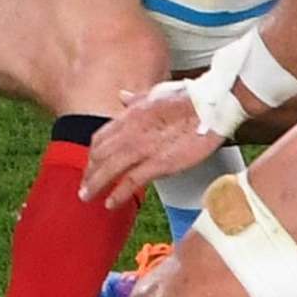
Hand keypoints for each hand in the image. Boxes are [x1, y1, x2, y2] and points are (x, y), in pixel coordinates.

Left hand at [81, 82, 223, 210]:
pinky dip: (118, 194)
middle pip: (100, 155)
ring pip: (110, 169)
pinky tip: (111, 203)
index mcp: (131, 115)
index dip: (92, 153)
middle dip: (89, 172)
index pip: (101, 137)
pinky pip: (131, 181)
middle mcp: (131, 132)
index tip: (90, 163)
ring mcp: (144, 148)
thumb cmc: (189, 98)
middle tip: (85, 185)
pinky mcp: (159, 163)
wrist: (211, 106)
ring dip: (95, 185)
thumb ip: (136, 99)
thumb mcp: (156, 93)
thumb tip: (123, 97)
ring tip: (88, 197)